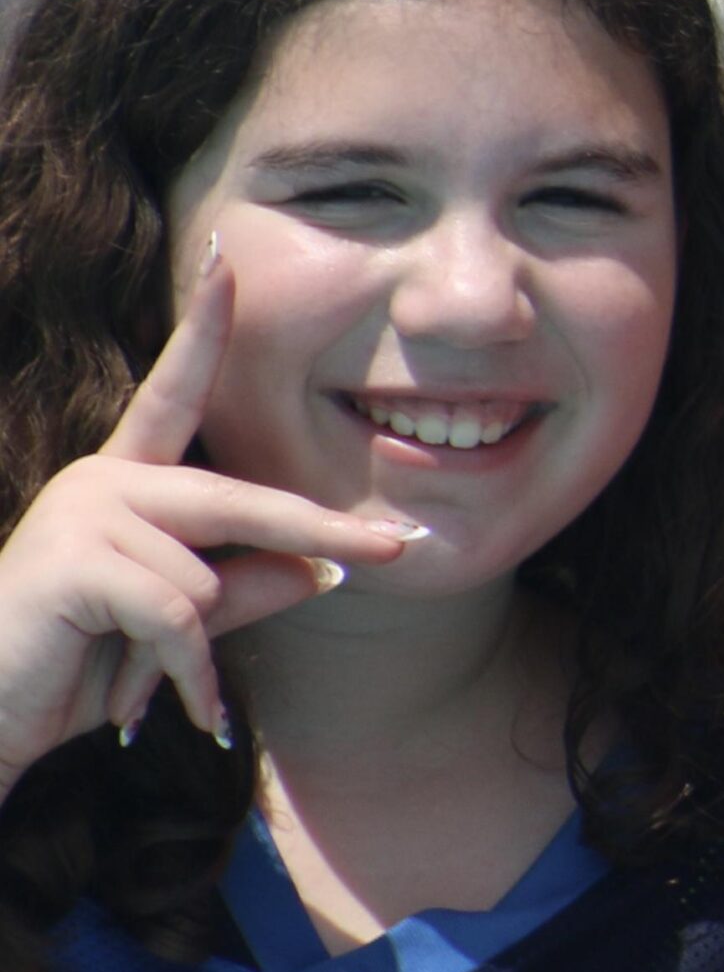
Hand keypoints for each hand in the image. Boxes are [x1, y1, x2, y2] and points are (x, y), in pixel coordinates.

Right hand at [0, 247, 411, 787]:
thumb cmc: (77, 668)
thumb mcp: (180, 626)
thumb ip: (248, 587)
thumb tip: (329, 565)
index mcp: (127, 481)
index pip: (176, 392)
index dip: (204, 327)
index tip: (228, 262)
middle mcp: (103, 479)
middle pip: (241, 498)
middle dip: (321, 532)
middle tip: (398, 550)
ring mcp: (84, 512)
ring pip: (208, 575)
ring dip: (192, 647)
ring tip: (139, 681)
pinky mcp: (75, 560)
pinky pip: (180, 613)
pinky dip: (183, 670)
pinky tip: (146, 710)